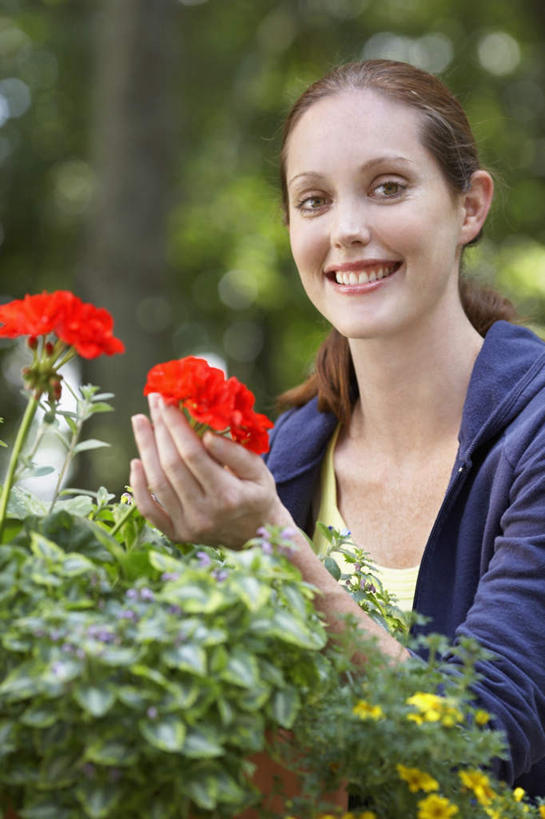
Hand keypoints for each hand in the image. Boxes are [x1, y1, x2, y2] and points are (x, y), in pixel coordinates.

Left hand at [130, 394, 292, 546]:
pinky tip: (136, 461)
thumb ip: (235, 453)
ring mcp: (187, 526)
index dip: (177, 426)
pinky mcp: (176, 533)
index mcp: (228, 496)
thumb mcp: (259, 471)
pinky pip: (149, 510)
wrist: (256, 534)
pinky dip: (138, 486)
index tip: (168, 401)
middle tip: (153, 402)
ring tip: (141, 421)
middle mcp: (204, 514)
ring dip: (145, 448)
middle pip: (171, 465)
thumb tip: (206, 435)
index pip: (193, 454)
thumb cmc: (258, 494)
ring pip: (157, 483)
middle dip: (159, 429)